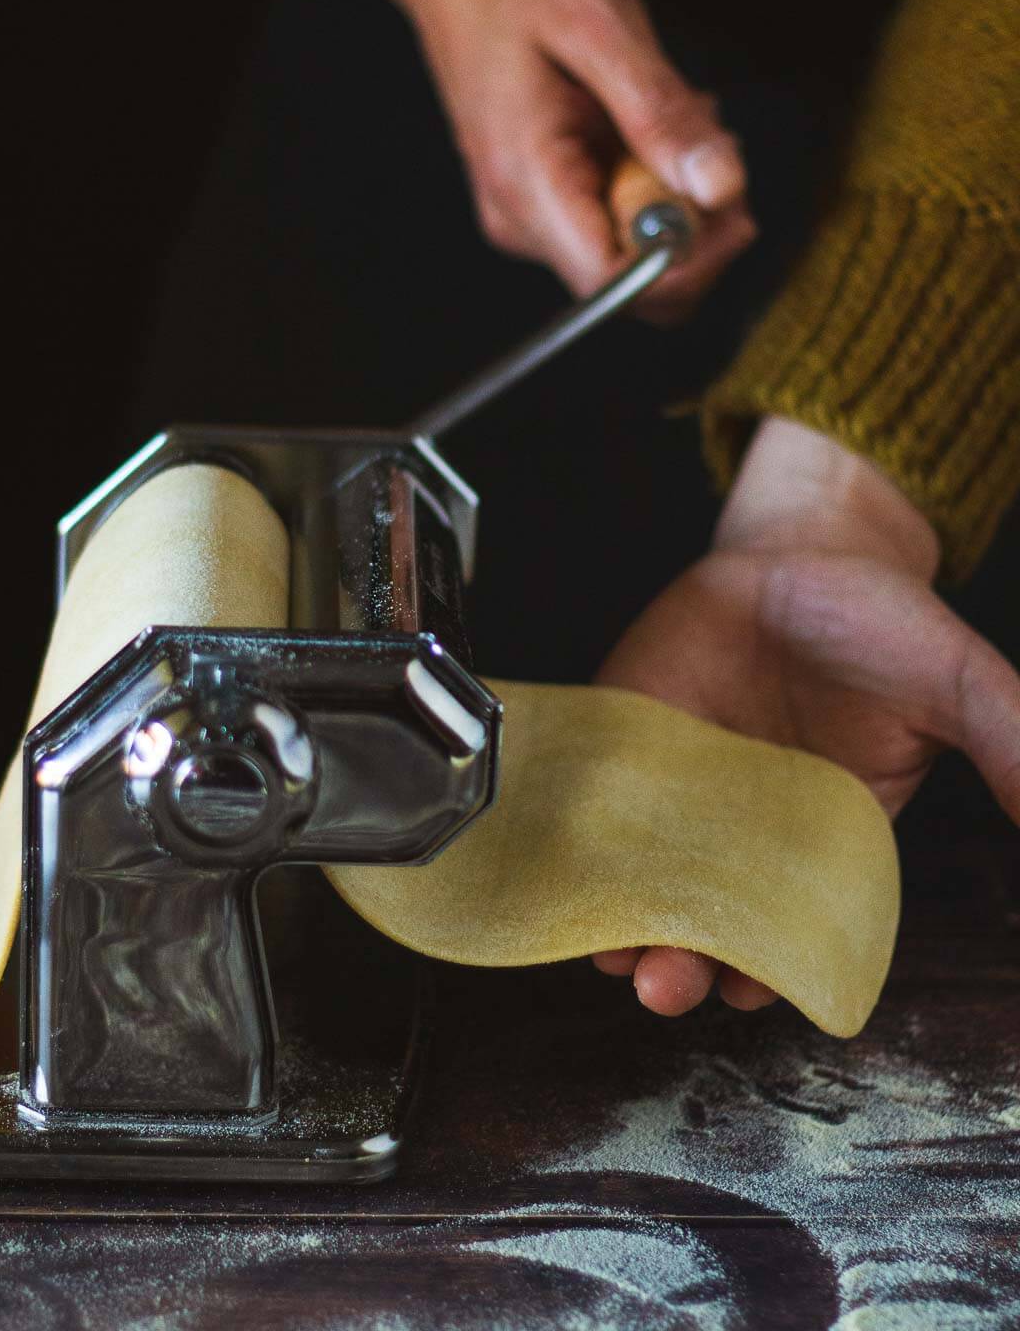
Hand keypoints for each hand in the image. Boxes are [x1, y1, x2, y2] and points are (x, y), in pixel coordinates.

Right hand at [330, 0, 754, 316]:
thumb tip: (721, 189)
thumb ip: (661, 114)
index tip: (727, 198)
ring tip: (680, 120)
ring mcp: (530, 220)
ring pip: (634, 257)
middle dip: (695, 226)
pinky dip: (656, 188)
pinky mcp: (545, 207)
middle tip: (714, 141)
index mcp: (528, 184)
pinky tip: (653, 132)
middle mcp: (522, 221)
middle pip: (633, 282)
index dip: (686, 260)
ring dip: (680, 201)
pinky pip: (619, 227)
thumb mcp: (602, 30)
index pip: (614, 283)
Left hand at [593, 417, 1019, 1014]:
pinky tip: (562, 865)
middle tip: (667, 983)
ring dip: (616, 920)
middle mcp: (740, 825)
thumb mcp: (957, 682)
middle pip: (700, 920)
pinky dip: (571, 837)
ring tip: (611, 948)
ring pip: (635, 877)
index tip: (752, 990)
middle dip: (679, 965)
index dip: (767, 970)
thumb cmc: (880, 621)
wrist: (804, 545)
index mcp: (822, 836)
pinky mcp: (625, 737)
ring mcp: (675, 785)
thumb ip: (1012, 745)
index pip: (786, 931)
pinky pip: (591, 802)